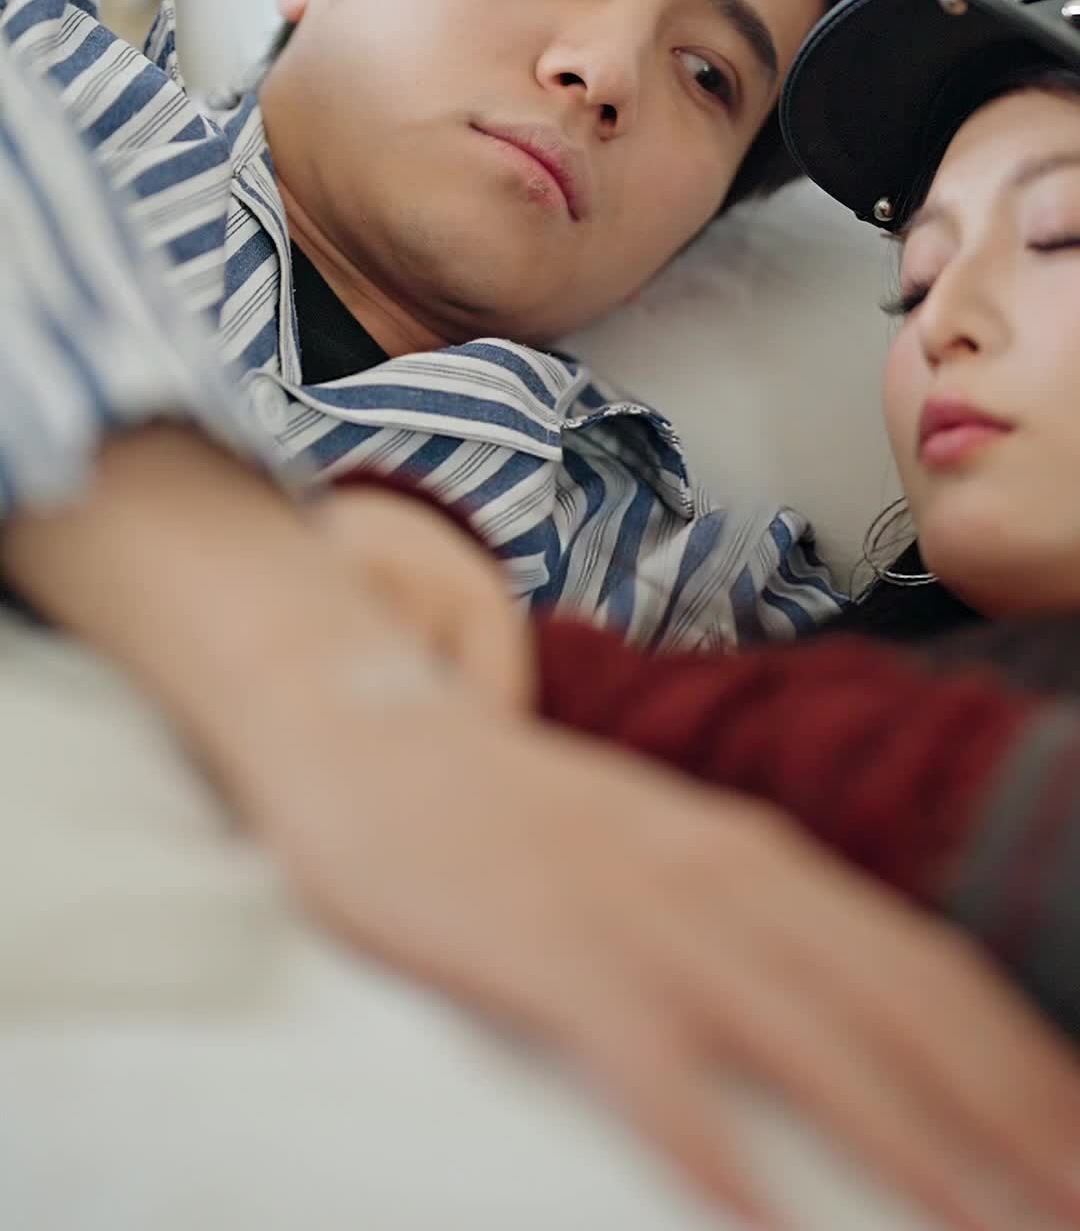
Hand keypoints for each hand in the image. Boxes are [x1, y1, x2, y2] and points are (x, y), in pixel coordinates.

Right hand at [10, 427, 1079, 1230]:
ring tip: (983, 1225)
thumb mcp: (661, 857)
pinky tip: (758, 1214)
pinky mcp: (547, 944)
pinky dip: (712, 1140)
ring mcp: (638, 905)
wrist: (376, 729)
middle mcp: (722, 871)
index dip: (1020, 1062)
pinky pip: (647, 1058)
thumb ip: (754, 923)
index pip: (929, 969)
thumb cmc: (519, 819)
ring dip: (907, 1138)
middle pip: (900, 1007)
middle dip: (1006, 1114)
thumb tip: (862, 1022)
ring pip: (807, 1031)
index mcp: (757, 852)